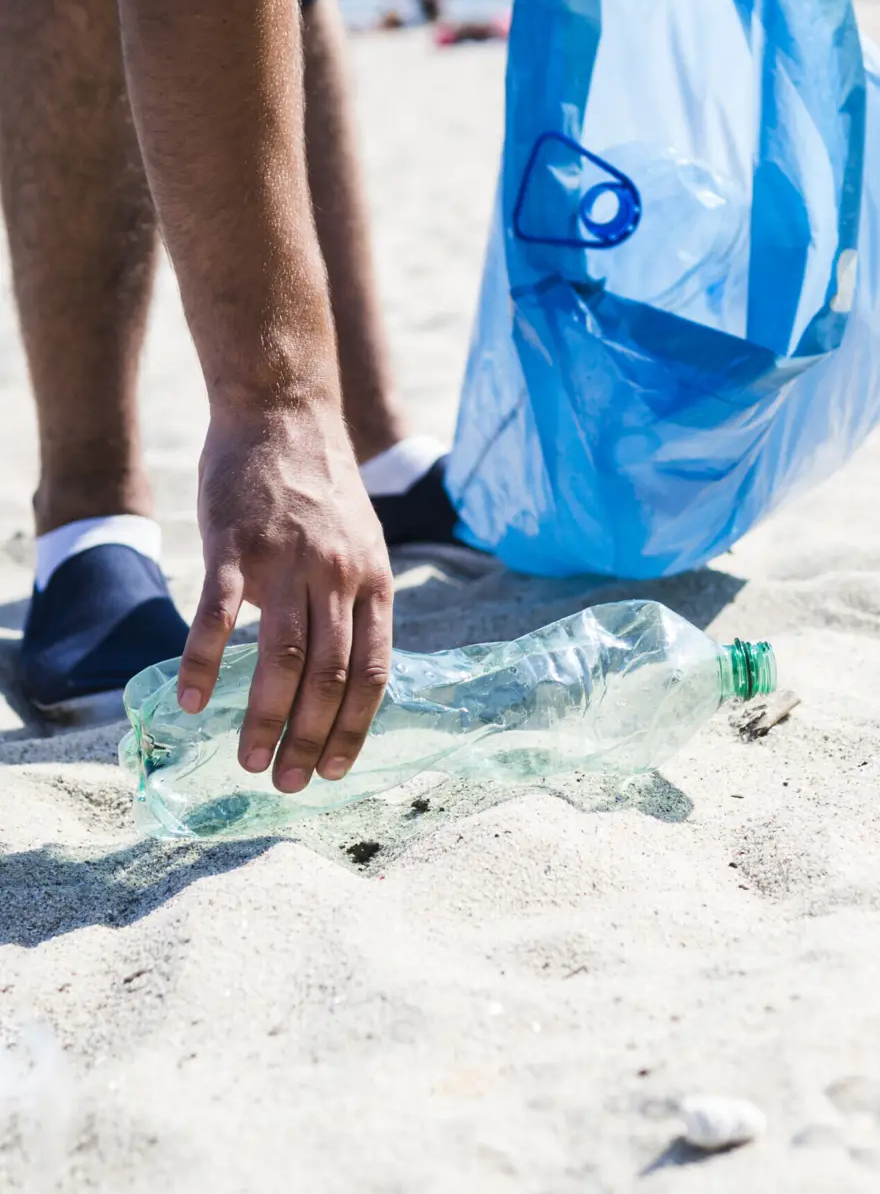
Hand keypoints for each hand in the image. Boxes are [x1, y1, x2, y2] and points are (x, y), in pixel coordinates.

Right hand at [177, 401, 393, 792]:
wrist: (284, 411)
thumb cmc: (319, 484)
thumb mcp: (361, 542)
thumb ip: (354, 600)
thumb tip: (345, 668)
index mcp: (372, 582)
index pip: (373, 672)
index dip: (354, 728)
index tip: (334, 770)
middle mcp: (337, 576)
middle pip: (330, 676)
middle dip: (310, 739)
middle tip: (287, 783)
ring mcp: (287, 560)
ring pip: (282, 656)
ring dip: (265, 716)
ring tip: (250, 760)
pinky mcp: (236, 543)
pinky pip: (219, 615)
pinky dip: (203, 661)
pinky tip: (192, 700)